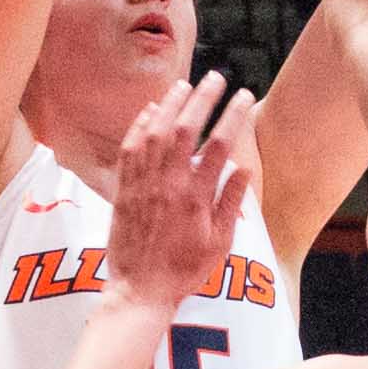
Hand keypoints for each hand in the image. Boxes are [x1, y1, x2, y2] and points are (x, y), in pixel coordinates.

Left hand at [104, 70, 257, 312]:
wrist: (139, 290)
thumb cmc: (183, 271)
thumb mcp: (219, 244)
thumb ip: (230, 202)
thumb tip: (243, 167)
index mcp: (196, 197)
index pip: (219, 145)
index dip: (233, 116)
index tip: (244, 96)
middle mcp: (168, 184)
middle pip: (185, 129)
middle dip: (202, 98)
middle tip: (215, 77)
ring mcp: (143, 185)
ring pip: (155, 132)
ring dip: (170, 105)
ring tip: (184, 84)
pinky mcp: (123, 190)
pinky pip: (130, 149)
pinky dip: (139, 126)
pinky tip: (150, 111)